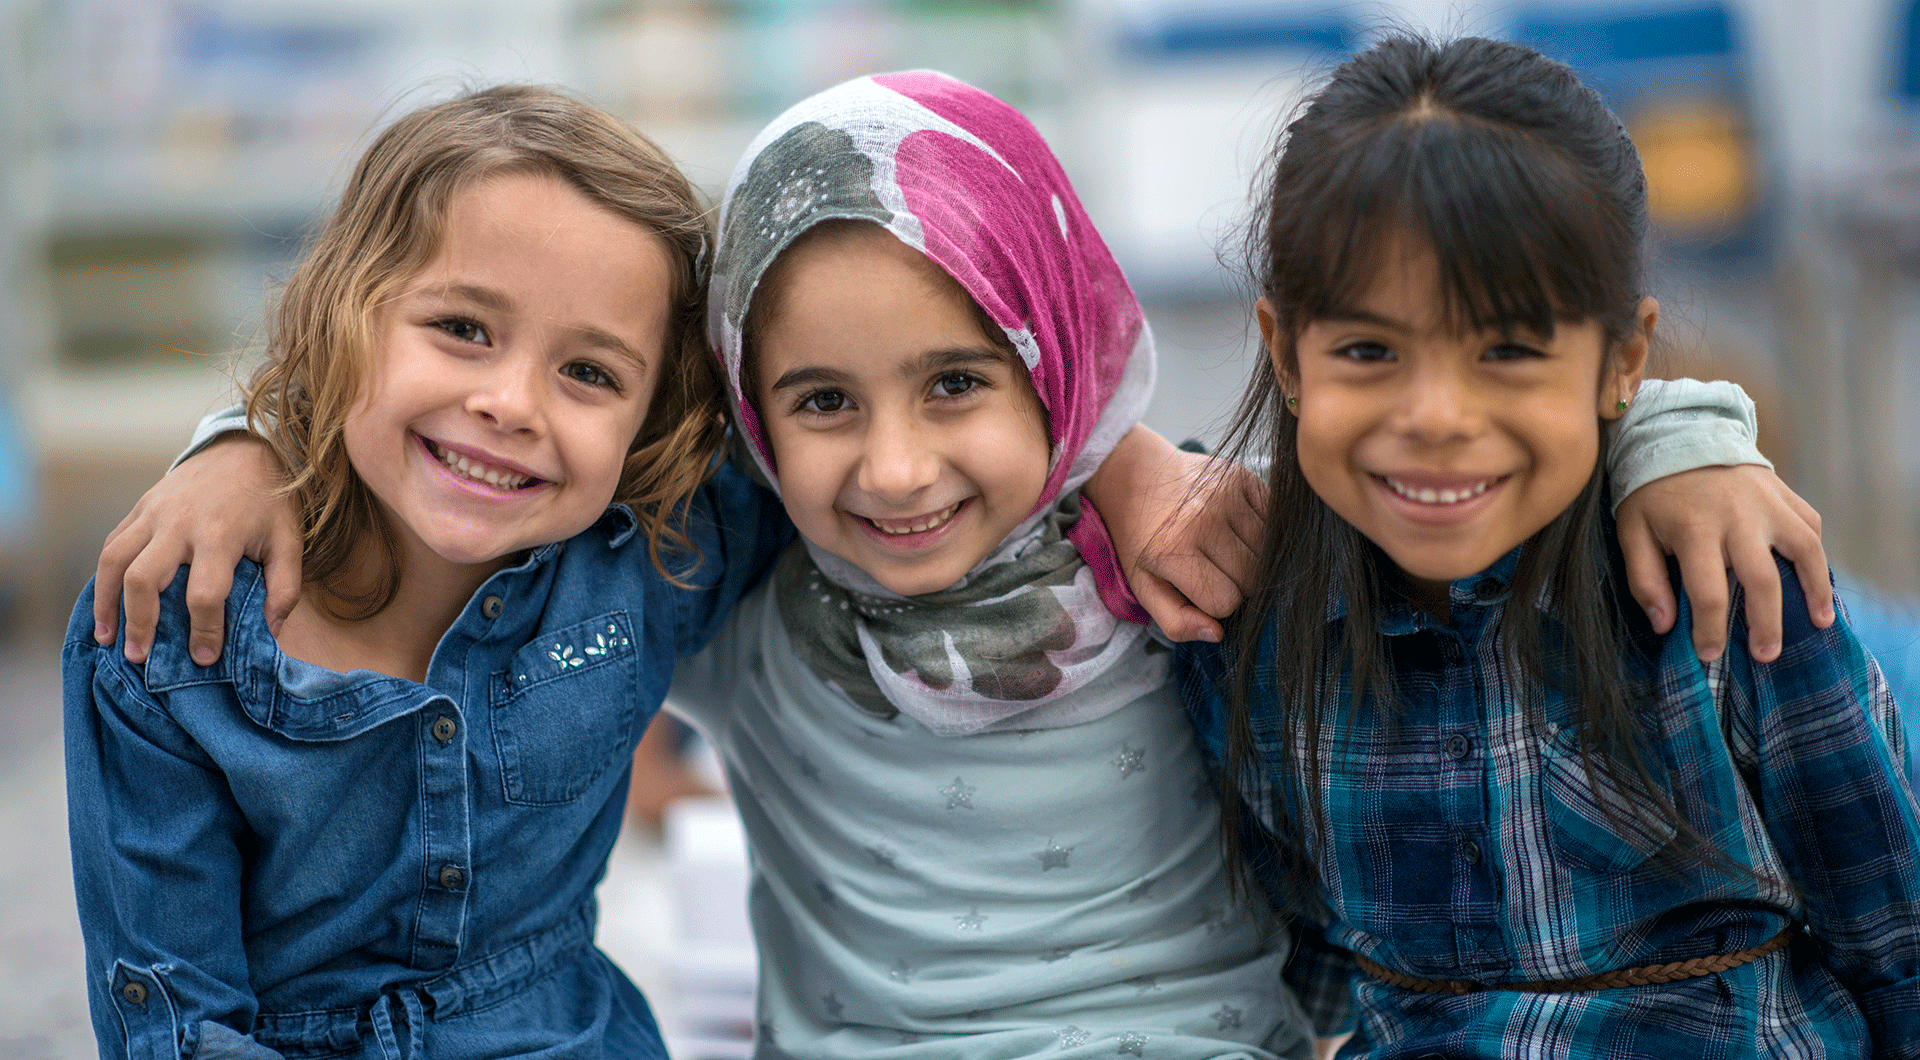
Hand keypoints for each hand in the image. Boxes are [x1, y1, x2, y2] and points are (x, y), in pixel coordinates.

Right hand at [93, 435, 302, 664]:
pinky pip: (112, 545)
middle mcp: (180, 524)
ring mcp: (154, 513)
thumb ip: (285, 588)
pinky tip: (106, 604)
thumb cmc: (268, 504)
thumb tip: (272, 632)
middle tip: (139, 656)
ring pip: (115, 561)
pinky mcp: (140, 508)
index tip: (204, 657)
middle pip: (144, 578)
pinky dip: (103, 577)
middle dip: (139, 622)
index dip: (203, 630)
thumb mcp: (289, 542)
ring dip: (106, 603)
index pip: (204, 594)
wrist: (244, 450)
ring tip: (108, 638)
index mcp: (221, 535)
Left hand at [1084, 426, 1265, 641]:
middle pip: (1252, 579)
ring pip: (1268, 553)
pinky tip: (1238, 530)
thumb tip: (1218, 633)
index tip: (1199, 587)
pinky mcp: (1244, 477)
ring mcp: (1227, 495)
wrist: (1136, 477)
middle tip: (1214, 569)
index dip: (1215, 603)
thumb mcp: (1143, 586)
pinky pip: (1275, 522)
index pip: (1225, 601)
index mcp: (1173, 549)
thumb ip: (1175, 621)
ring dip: (1253, 560)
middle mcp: (1203, 519)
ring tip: (1225, 549)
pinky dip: (1264, 533)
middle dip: (1237, 584)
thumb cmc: (1141, 538)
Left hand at [1615, 463, 1831, 662]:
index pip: (1709, 592)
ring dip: (1815, 591)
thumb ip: (1644, 578)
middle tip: (1765, 655)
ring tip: (1818, 623)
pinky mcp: (1785, 493)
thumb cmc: (1653, 492)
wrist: (1679, 434)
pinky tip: (1815, 582)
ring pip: (1804, 552)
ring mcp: (1768, 503)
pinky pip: (1811, 527)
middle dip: (1766, 625)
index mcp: (1695, 529)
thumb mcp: (1632, 530)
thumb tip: (1664, 624)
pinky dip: (1817, 557)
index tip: (1709, 654)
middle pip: (1762, 581)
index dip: (1710, 630)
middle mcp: (1738, 517)